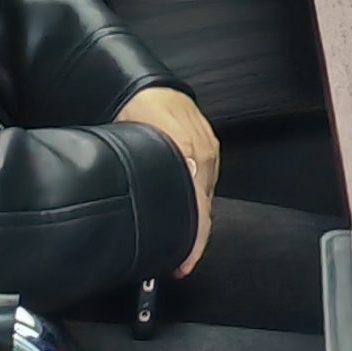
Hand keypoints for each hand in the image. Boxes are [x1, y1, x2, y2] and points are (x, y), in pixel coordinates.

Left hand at [118, 84, 220, 271]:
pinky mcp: (206, 150)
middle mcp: (208, 157)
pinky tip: (186, 212)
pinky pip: (205, 185)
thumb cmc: (142, 109)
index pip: (201, 209)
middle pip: (206, 209)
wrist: (148, 85)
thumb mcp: (142, 136)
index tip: (184, 264)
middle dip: (196, 239)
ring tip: (181, 246)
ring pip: (205, 199)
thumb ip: (160, 161)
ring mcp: (209, 154)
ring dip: (196, 222)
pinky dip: (196, 203)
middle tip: (180, 265)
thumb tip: (172, 188)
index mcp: (197, 155)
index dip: (194, 241)